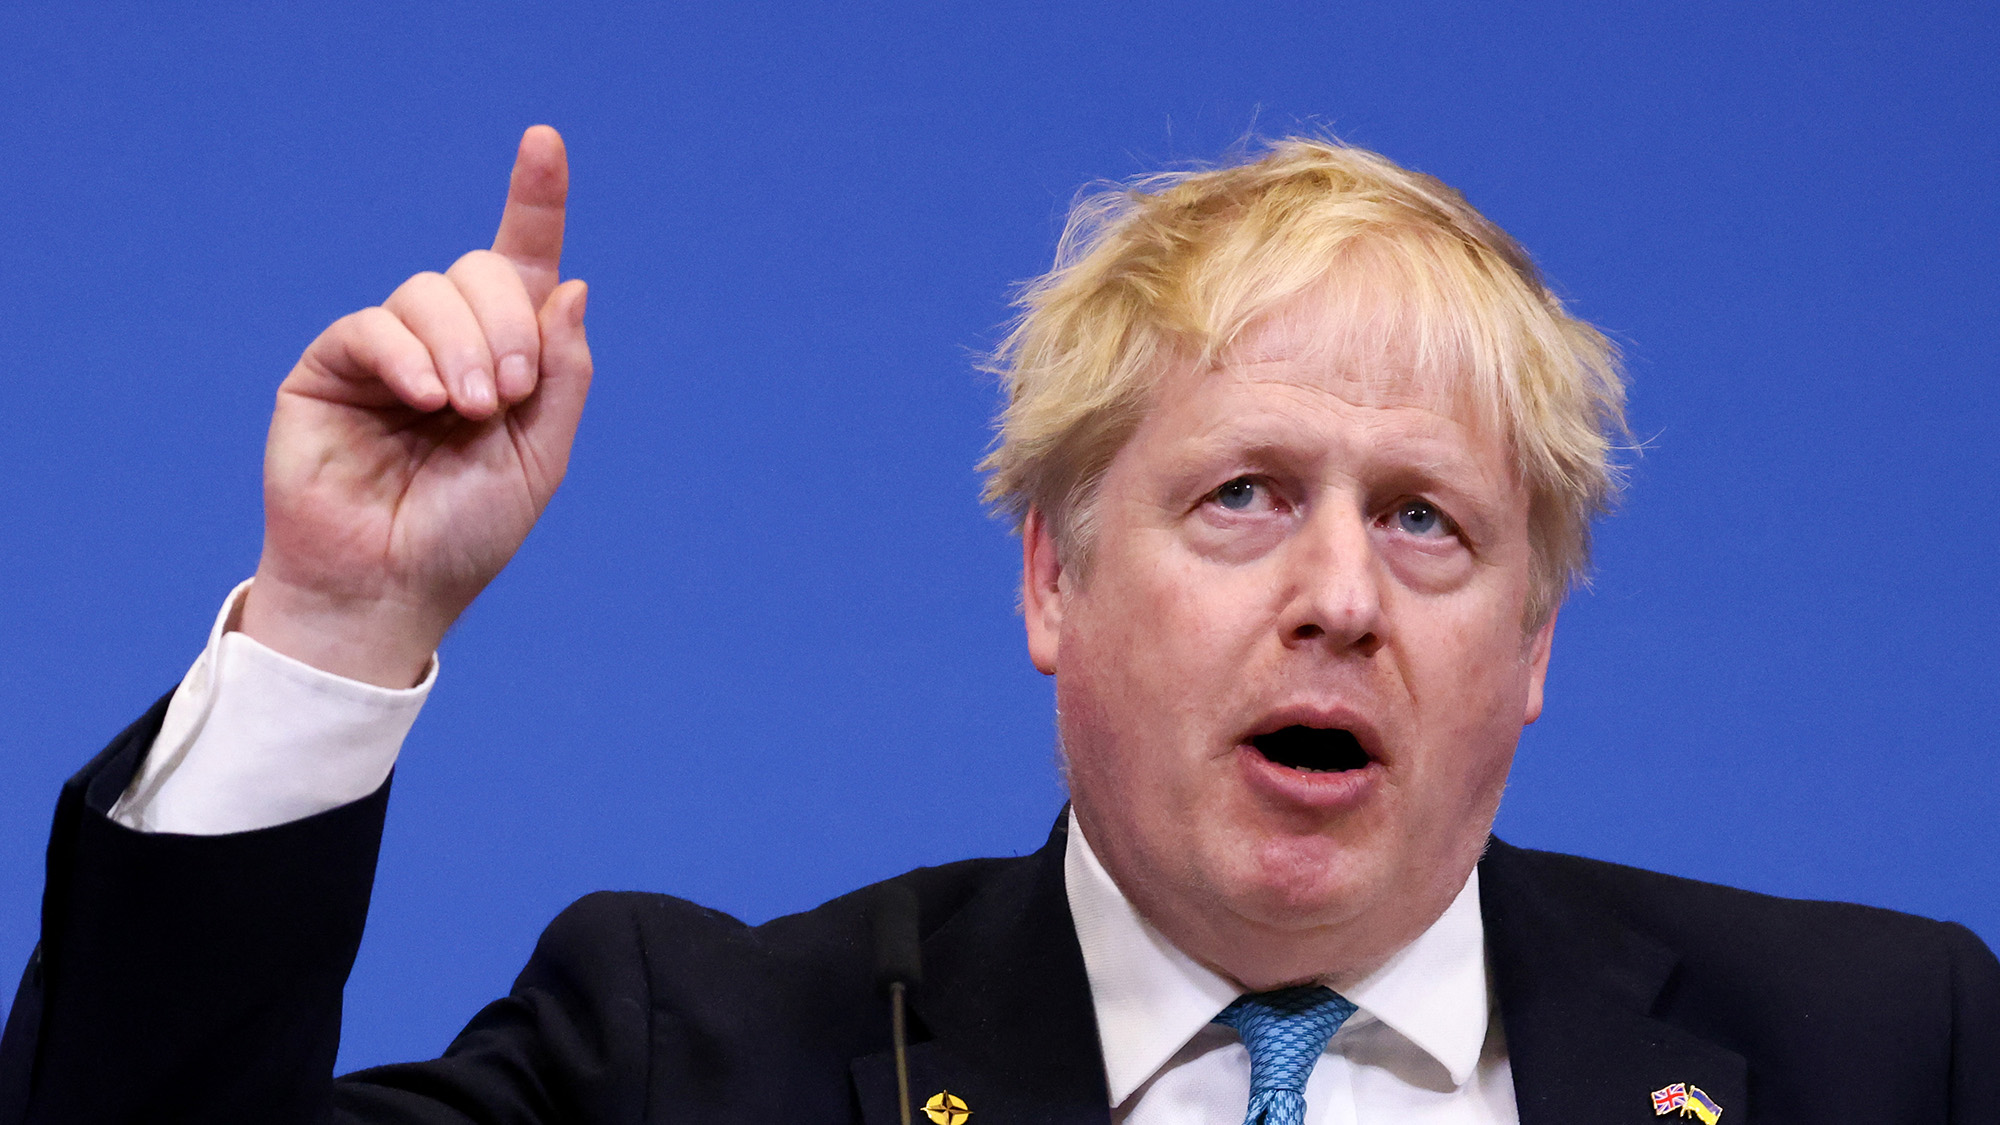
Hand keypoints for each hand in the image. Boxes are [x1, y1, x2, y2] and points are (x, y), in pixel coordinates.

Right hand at [237, 125, 591, 686]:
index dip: (534, 201)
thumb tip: (570, 283)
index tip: (545, 141)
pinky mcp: (330, 368)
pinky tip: (426, 398)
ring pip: (431, 292)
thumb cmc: (465, 535)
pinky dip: (408, 353)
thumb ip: (561, 374)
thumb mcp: (539, 457)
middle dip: (509, 326)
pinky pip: (372, 325)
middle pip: (483, 273)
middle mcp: (446, 344)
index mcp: (504, 359)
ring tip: (468, 412)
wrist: (390, 591)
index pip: (523, 267)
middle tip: (507, 396)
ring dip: (465, 346)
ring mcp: (387, 352)